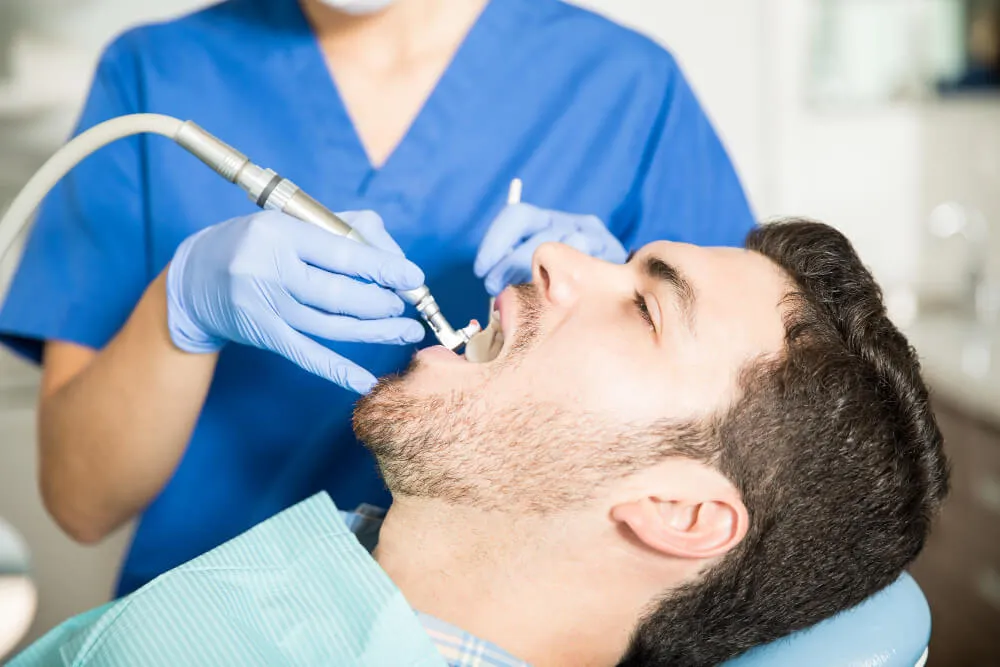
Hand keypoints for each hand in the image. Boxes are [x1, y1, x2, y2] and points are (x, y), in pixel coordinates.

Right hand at [165, 210, 424, 392]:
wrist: (193, 279)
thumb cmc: (256, 244)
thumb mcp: (289, 223)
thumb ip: (342, 231)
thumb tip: (392, 257)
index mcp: (279, 231)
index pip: (341, 252)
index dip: (382, 267)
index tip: (413, 277)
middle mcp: (268, 268)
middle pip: (337, 293)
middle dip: (380, 302)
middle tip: (404, 305)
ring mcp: (263, 305)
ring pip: (329, 324)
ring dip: (373, 331)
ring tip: (405, 331)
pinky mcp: (260, 334)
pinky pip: (305, 354)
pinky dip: (336, 370)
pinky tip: (365, 380)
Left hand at [474, 204, 627, 295]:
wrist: (627, 293)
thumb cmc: (570, 290)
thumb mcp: (539, 276)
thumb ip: (516, 273)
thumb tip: (493, 287)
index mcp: (549, 220)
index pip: (517, 216)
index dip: (494, 242)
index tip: (482, 269)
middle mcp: (573, 222)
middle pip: (533, 233)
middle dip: (507, 262)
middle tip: (494, 287)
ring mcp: (596, 237)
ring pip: (558, 247)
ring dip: (535, 275)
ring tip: (527, 296)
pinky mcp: (613, 253)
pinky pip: (583, 264)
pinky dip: (564, 280)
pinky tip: (556, 297)